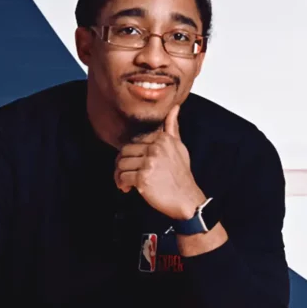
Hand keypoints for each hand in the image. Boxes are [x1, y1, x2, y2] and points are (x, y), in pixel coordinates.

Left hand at [114, 105, 205, 219]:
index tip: (135, 164)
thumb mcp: (179, 147)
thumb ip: (172, 127)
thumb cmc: (181, 174)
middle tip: (127, 174)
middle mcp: (155, 148)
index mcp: (162, 139)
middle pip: (124, 151)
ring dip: (120, 176)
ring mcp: (149, 163)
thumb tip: (174, 108)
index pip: (135, 142)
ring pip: (121, 164)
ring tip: (127, 182)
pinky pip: (123, 177)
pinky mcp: (142, 178)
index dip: (131, 155)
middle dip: (123, 164)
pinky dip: (123, 184)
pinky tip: (129, 189)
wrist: (186, 199)